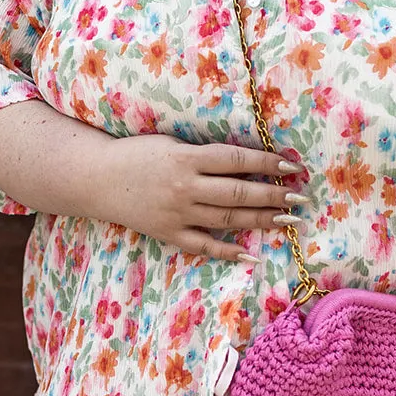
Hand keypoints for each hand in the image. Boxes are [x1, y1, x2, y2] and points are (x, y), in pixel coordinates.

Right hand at [94, 134, 307, 262]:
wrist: (96, 178)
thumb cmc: (137, 154)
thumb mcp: (171, 143)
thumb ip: (204, 155)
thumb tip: (245, 162)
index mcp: (187, 157)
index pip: (236, 160)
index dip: (266, 162)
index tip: (291, 166)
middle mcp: (185, 186)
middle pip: (238, 192)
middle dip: (273, 195)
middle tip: (300, 198)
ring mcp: (178, 213)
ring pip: (227, 218)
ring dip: (261, 219)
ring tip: (288, 220)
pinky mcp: (169, 233)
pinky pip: (204, 245)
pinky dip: (228, 251)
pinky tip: (253, 253)